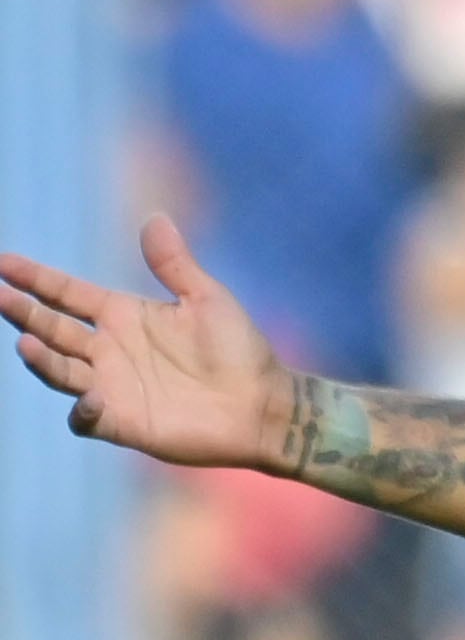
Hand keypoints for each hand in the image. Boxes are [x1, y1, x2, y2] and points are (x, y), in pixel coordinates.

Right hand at [2, 216, 294, 470]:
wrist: (263, 404)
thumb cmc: (238, 350)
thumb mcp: (206, 299)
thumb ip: (174, 264)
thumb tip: (155, 217)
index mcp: (123, 315)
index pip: (67, 294)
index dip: (35, 279)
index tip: (4, 262)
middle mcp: (108, 350)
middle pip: (52, 328)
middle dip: (23, 312)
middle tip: (0, 295)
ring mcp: (110, 386)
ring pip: (60, 371)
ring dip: (41, 359)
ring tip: (25, 343)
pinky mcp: (122, 422)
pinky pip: (86, 419)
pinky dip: (82, 410)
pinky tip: (89, 398)